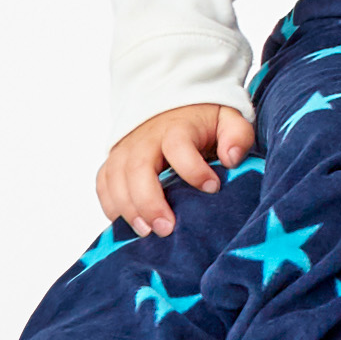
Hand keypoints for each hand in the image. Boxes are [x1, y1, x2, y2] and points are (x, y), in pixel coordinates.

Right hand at [97, 101, 254, 236]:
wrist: (172, 107)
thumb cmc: (203, 121)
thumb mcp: (228, 120)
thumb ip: (237, 135)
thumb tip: (232, 158)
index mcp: (176, 128)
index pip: (178, 145)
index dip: (193, 169)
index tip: (213, 188)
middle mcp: (145, 139)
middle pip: (138, 168)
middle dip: (149, 201)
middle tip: (167, 228)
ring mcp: (125, 150)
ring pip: (116, 179)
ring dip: (128, 208)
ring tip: (147, 232)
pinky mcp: (114, 162)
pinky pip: (103, 184)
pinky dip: (110, 205)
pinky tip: (125, 225)